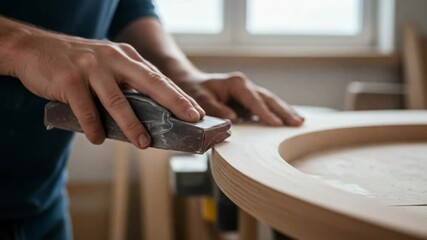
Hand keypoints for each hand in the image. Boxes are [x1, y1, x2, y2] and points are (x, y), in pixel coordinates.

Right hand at [5, 22, 204, 147]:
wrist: (33, 48)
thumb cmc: (76, 63)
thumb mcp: (106, 66)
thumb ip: (126, 85)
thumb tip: (149, 116)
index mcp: (126, 56)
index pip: (158, 78)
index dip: (179, 96)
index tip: (196, 112)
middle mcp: (112, 59)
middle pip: (149, 82)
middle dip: (173, 102)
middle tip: (190, 119)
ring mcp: (91, 67)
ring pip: (118, 100)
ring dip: (132, 125)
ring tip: (144, 143)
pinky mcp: (69, 79)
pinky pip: (86, 109)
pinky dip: (94, 128)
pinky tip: (98, 139)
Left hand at [176, 72, 303, 125]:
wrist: (192, 83)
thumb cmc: (196, 91)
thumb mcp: (201, 99)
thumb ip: (216, 109)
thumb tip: (233, 120)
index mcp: (237, 83)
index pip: (254, 100)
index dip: (265, 113)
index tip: (277, 124)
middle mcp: (246, 85)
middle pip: (268, 99)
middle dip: (283, 111)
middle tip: (298, 122)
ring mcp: (249, 91)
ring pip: (271, 101)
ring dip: (285, 111)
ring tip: (300, 122)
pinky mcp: (249, 99)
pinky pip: (266, 105)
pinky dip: (278, 112)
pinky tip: (289, 119)